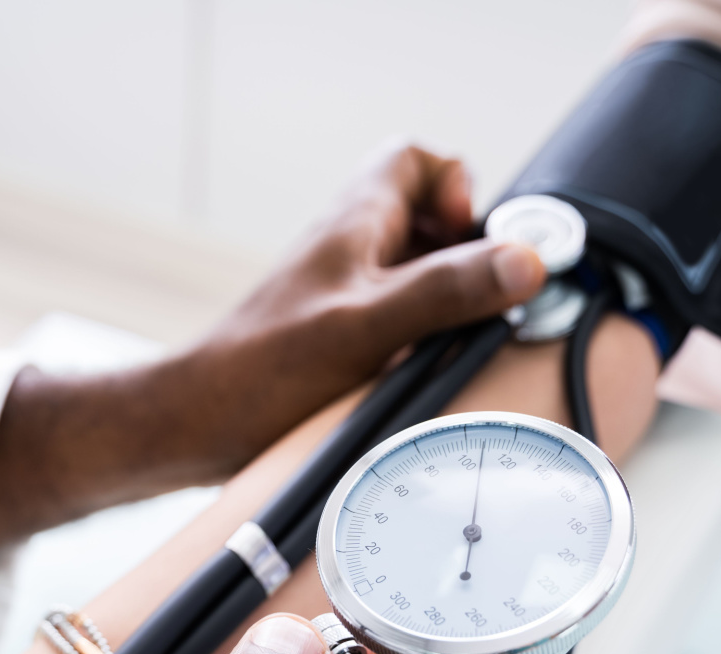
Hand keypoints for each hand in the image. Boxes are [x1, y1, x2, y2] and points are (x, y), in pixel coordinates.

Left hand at [0, 142, 547, 544]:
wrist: (196, 425)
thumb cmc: (262, 373)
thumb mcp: (369, 325)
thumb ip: (447, 290)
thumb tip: (524, 262)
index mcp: (354, 224)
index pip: (417, 160)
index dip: (457, 188)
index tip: (471, 239)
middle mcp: (349, 251)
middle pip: (429, 220)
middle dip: (466, 254)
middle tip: (476, 300)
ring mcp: (342, 294)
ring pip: (416, 273)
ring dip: (445, 301)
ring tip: (450, 341)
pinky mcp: (336, 338)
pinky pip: (397, 319)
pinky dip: (420, 337)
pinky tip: (419, 374)